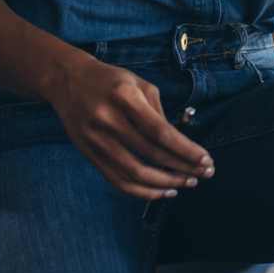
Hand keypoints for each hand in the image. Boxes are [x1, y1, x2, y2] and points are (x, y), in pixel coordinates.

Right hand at [45, 50, 214, 199]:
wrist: (67, 81)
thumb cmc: (111, 81)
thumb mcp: (139, 84)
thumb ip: (159, 113)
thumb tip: (181, 145)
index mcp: (125, 97)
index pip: (161, 132)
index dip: (186, 150)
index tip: (206, 160)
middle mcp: (108, 120)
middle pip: (151, 154)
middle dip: (182, 167)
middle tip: (203, 173)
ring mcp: (96, 140)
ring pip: (135, 173)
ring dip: (165, 183)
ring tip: (186, 183)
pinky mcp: (89, 154)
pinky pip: (118, 181)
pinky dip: (142, 192)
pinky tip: (162, 191)